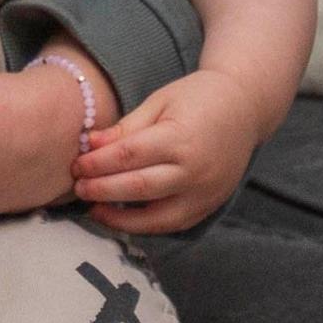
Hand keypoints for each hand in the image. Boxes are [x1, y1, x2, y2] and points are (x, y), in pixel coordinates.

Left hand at [72, 71, 271, 235]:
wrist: (245, 107)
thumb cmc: (198, 97)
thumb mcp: (160, 101)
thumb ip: (126, 127)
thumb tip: (89, 145)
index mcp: (180, 137)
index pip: (128, 157)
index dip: (97, 164)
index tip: (77, 164)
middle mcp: (195, 170)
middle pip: (138, 188)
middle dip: (101, 190)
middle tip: (78, 188)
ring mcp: (205, 192)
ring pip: (155, 218)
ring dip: (119, 218)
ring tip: (94, 209)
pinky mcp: (209, 206)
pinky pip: (173, 224)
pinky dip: (145, 225)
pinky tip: (123, 217)